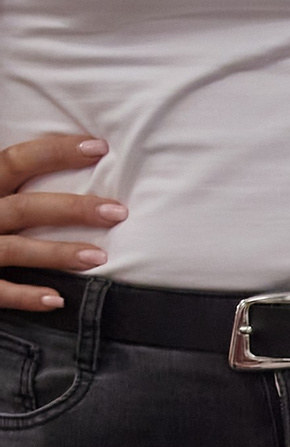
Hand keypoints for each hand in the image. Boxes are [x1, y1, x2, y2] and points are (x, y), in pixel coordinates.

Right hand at [0, 134, 124, 310]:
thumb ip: (14, 184)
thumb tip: (64, 160)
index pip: (15, 161)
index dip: (55, 152)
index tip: (99, 147)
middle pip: (25, 207)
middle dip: (72, 208)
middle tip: (118, 211)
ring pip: (16, 249)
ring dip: (57, 253)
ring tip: (99, 257)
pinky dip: (26, 296)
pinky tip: (57, 299)